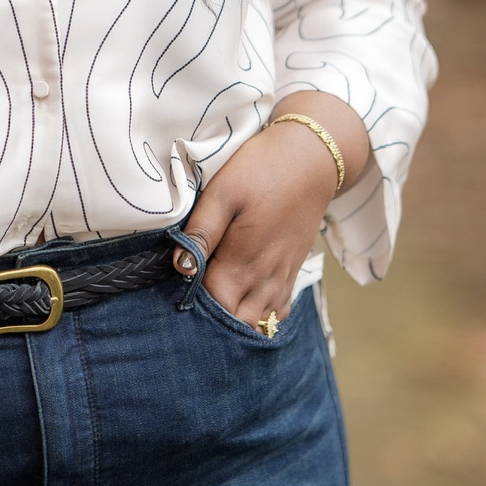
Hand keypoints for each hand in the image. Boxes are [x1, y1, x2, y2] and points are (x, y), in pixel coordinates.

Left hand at [173, 98, 367, 326]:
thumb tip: (180, 267)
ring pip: (259, 323)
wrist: (311, 160)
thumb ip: (201, 232)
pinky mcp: (292, 272)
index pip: (213, 308)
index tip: (174, 297)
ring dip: (237, 321)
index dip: (192, 309)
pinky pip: (278, 312)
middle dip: (214, 324)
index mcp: (242, 263)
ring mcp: (281, 279)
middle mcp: (264, 280)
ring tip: (214, 308)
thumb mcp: (223, 192)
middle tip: (191, 307)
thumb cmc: (262, 171)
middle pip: (237, 324)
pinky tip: (244, 302)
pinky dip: (261, 316)